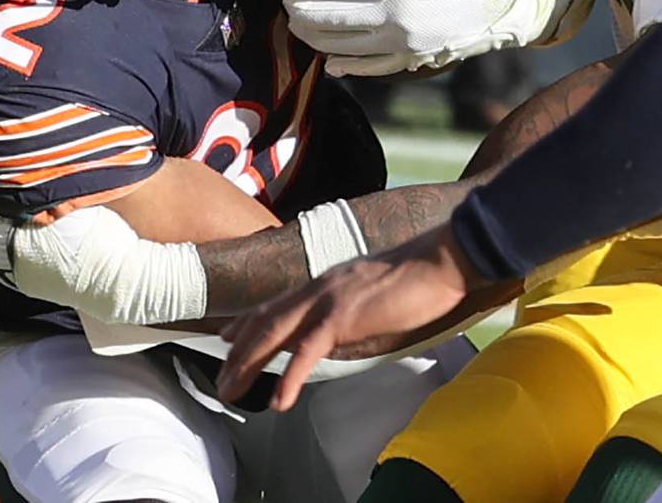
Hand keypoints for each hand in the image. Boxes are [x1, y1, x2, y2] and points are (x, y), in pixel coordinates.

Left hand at [216, 225, 475, 409]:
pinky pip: (308, 351)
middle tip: (221, 382)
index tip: (226, 339)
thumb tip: (339, 326)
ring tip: (231, 392)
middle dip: (237, 353)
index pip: (275, 304)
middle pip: (264, 321)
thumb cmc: (416, 277)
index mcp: (325, 282)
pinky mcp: (343, 317)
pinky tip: (280, 401)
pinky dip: (290, 377)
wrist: (440, 260)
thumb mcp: (369, 291)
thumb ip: (348, 305)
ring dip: (247, 365)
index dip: (247, 323)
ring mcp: (327, 301)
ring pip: (273, 334)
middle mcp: (317, 288)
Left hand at [284, 0, 567, 75]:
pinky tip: (329, 62)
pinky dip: (343, 65)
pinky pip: (367, 68)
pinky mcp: (409, 62)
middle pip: (330, 18)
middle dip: (298, 8)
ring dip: (311, 37)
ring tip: (297, 25)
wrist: (509, 9)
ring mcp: (401, 46)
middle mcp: (397, 18)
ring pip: (341, 48)